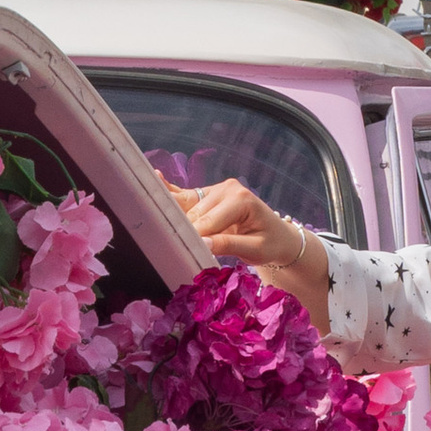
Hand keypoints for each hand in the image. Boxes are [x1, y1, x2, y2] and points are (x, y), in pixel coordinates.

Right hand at [168, 180, 330, 334]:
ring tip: (151, 224)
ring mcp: (216, 189)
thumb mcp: (255, 249)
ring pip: (186, 206)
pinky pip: (186, 195)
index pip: (208, 222)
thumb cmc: (270, 244)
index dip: (194, 239)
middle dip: (183, 232)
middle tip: (168, 250)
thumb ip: (229, 245)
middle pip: (194, 214)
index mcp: (240, 199)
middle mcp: (227, 188)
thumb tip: (203, 244)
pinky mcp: (208, 194)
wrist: (279, 236)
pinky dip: (171, 193)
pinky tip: (156, 178)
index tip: (181, 253)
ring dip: (173, 218)